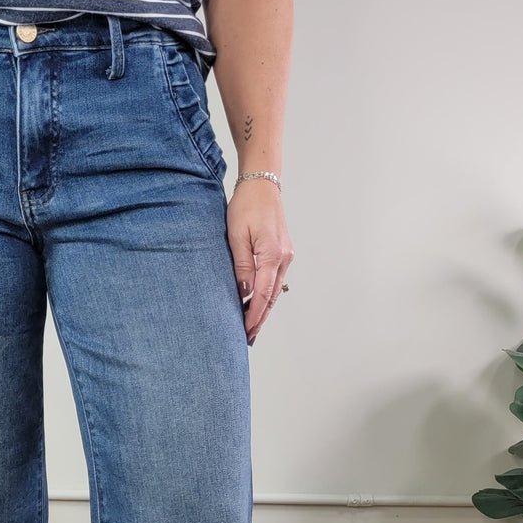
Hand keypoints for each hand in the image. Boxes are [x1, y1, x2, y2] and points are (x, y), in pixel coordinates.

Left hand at [226, 180, 292, 345]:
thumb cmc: (247, 205)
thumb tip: (244, 292)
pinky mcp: (282, 252)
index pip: (262, 294)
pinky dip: (266, 295)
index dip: (254, 315)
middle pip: (272, 297)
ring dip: (263, 309)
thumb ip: (242, 265)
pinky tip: (257, 304)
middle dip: (259, 319)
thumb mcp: (237, 235)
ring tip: (251, 326)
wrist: (262, 185)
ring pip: (275, 290)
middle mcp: (283, 258)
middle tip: (247, 337)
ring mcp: (286, 256)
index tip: (245, 330)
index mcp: (272, 254)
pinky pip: (275, 280)